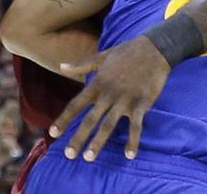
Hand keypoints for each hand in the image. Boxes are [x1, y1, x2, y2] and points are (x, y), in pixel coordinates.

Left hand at [49, 36, 169, 161]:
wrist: (154, 48)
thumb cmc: (126, 53)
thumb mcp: (100, 57)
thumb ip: (81, 66)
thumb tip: (61, 66)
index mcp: (97, 83)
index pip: (76, 104)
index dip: (64, 119)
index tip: (53, 133)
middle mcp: (108, 93)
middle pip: (90, 119)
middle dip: (78, 137)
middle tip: (69, 155)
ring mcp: (125, 100)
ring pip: (109, 125)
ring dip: (98, 142)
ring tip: (89, 158)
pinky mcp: (141, 103)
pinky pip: (136, 126)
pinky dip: (133, 141)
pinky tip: (130, 155)